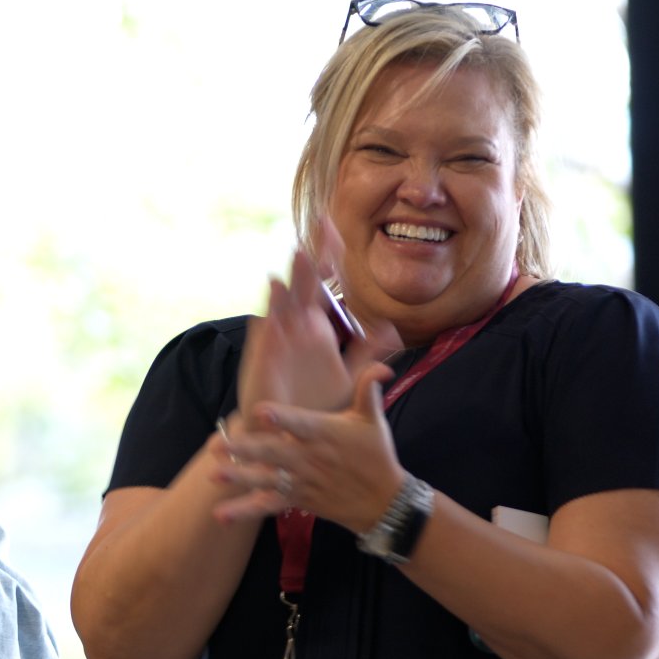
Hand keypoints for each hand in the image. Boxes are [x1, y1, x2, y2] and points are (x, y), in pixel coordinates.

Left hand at [214, 361, 406, 532]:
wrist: (385, 501)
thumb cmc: (376, 455)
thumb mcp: (373, 421)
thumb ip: (368, 391)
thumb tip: (381, 367)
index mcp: (323, 434)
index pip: (300, 424)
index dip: (282, 418)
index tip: (261, 411)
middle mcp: (308, 458)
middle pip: (273, 453)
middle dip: (245, 449)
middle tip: (218, 445)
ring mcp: (300, 481)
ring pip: (266, 479)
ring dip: (240, 478)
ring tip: (214, 474)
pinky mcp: (296, 499)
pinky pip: (268, 505)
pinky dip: (244, 511)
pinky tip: (221, 514)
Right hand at [236, 232, 396, 423]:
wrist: (289, 437)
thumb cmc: (315, 407)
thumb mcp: (348, 377)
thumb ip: (366, 353)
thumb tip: (391, 330)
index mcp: (316, 328)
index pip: (325, 285)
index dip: (330, 257)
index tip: (336, 227)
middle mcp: (297, 328)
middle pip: (307, 283)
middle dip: (315, 253)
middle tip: (325, 221)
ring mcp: (280, 340)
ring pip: (288, 300)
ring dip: (294, 276)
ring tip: (302, 249)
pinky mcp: (267, 356)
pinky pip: (269, 327)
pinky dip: (272, 307)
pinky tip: (276, 286)